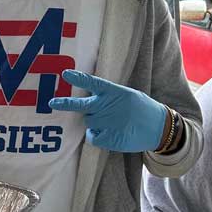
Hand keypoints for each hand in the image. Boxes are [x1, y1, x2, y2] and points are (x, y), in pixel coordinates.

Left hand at [48, 69, 166, 152]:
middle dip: (65, 104)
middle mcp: (108, 106)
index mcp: (114, 92)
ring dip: (93, 122)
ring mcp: (108, 123)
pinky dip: (96, 136)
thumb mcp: (128, 95)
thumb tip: (90, 96)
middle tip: (52, 103)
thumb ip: (109, 95)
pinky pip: (92, 137)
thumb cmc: (141, 109)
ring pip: (88, 121)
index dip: (78, 78)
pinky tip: (109, 134)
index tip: (65, 74)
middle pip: (81, 105)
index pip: (92, 83)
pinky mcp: (109, 138)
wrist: (159, 128)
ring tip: (109, 122)